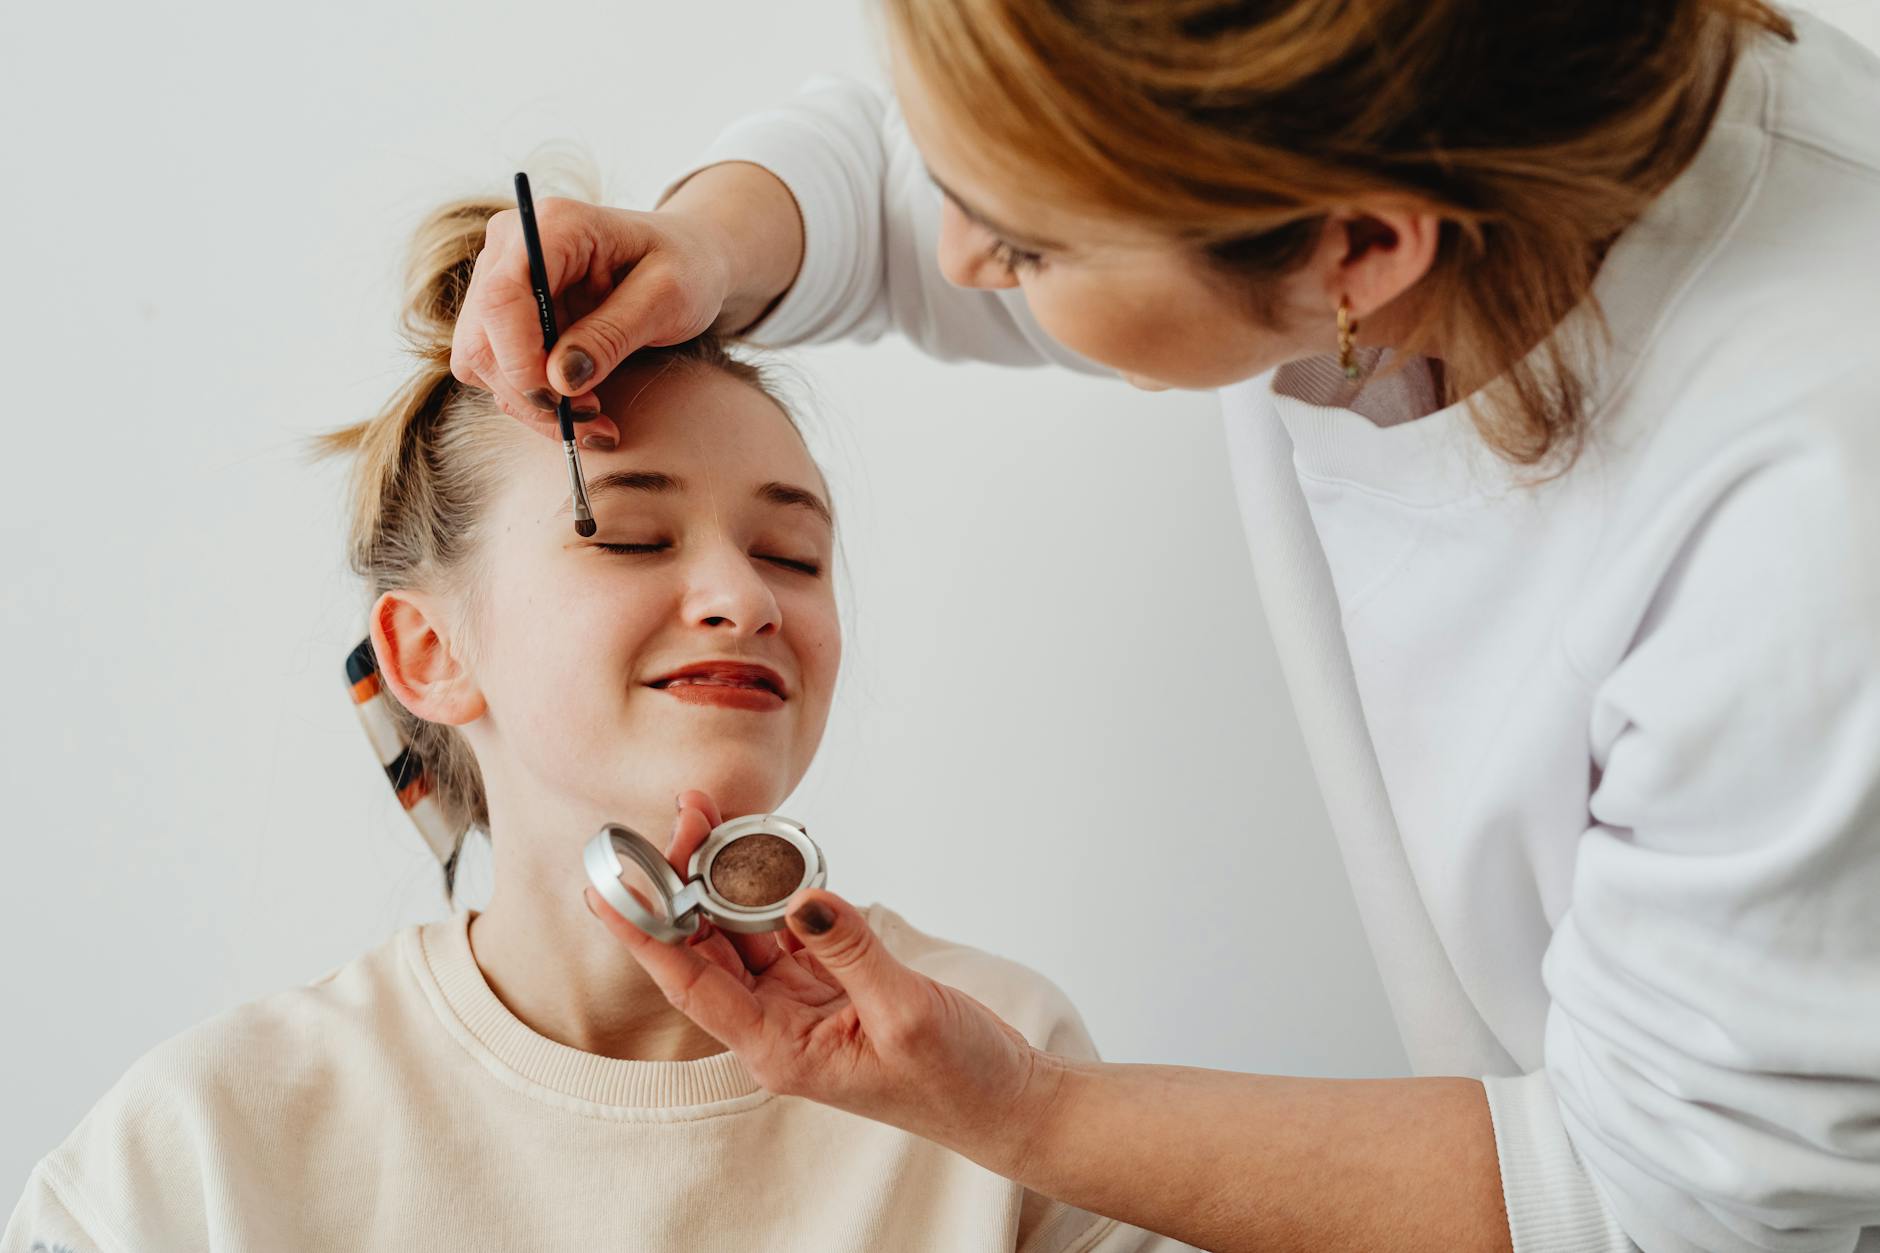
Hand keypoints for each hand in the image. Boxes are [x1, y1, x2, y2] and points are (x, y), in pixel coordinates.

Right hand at [449, 197, 735, 437]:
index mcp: (554, 225)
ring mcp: (501, 279)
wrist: (687, 258)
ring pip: (482, 362)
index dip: (520, 360)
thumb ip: (614, 335)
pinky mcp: (506, 316)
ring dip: (533, 406)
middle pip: (481, 338)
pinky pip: (498, 371)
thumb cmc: (685, 266)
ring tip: (597, 420)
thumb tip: (560, 380)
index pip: (502, 298)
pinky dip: (534, 401)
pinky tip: (583, 410)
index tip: (562, 401)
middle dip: (529, 393)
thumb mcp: (668, 297)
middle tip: (594, 419)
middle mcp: (512, 246)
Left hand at [584, 790, 1059, 1175]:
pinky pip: (787, 927)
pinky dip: (774, 888)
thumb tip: (802, 897)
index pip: (692, 985)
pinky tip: (761, 850)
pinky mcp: (832, 983)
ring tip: (710, 817)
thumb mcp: (906, 1013)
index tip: (607, 891)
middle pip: (708, 948)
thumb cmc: (959, 1080)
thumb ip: (850, 951)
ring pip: (744, 932)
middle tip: (682, 815)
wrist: (1006, 1101)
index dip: (647, 936)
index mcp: (779, 1050)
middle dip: (685, 884)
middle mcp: (778, 1026)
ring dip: (725, 879)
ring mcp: (802, 1003)